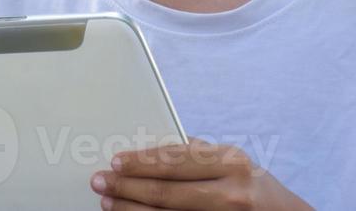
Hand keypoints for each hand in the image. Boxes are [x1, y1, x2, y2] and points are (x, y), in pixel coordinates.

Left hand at [89, 138, 312, 209]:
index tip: (115, 162)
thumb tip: (150, 151)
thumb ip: (198, 154)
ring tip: (109, 204)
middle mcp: (231, 193)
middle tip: (100, 182)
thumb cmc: (255, 188)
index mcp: (232, 162)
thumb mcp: (234, 162)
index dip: (140, 162)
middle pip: (166, 191)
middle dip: (126, 187)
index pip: (174, 160)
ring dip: (131, 210)